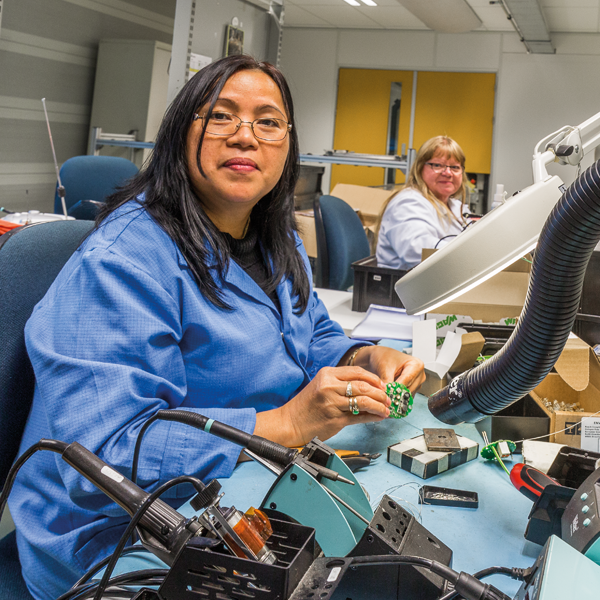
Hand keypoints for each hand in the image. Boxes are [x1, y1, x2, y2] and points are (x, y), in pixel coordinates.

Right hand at [254, 365, 390, 446]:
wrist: (290, 423)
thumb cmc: (306, 406)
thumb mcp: (321, 386)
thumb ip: (341, 384)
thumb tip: (367, 388)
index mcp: (327, 374)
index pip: (357, 372)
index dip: (374, 379)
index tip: (382, 385)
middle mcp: (329, 386)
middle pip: (363, 386)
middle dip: (380, 393)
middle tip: (388, 398)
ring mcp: (332, 403)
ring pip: (364, 401)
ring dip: (379, 405)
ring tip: (386, 409)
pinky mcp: (335, 419)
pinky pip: (359, 417)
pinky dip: (372, 417)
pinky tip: (378, 417)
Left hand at [347, 346, 424, 393]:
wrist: (381, 357)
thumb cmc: (384, 357)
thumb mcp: (384, 368)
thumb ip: (387, 381)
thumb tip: (387, 394)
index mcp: (416, 365)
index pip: (407, 380)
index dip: (397, 388)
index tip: (389, 395)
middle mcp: (419, 375)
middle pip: (409, 389)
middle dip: (396, 393)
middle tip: (385, 397)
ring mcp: (416, 383)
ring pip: (407, 395)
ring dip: (397, 396)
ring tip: (386, 396)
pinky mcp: (412, 389)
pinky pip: (405, 397)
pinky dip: (397, 397)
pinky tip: (389, 396)